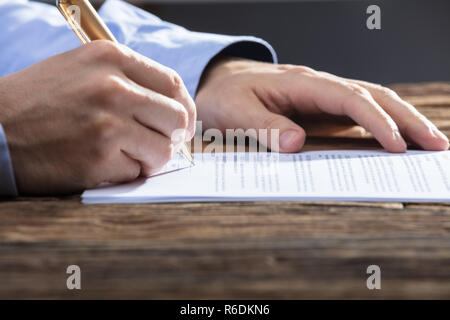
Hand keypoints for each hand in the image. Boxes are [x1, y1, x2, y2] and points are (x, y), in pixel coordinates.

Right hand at [0, 41, 195, 194]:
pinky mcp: (99, 156)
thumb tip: (172, 106)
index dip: (184, 109)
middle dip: (171, 138)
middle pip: (177, 118)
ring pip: (163, 150)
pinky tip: (99, 163)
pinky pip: (136, 172)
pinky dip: (124, 173)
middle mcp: (113, 86)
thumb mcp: (82, 71)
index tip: (180, 125)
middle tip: (155, 146)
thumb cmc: (39, 103)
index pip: (173, 84)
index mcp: (111, 57)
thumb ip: (128, 81)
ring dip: (148, 159)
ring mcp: (107, 122)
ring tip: (121, 155)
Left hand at [195, 58, 448, 152]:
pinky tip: (396, 143)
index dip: (375, 120)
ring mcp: (322, 98)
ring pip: (371, 103)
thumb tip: (297, 144)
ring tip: (429, 144)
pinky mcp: (321, 111)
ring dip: (401, 121)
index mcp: (300, 84)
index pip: (349, 97)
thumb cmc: (225, 97)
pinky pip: (357, 116)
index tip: (397, 145)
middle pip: (372, 95)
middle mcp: (318, 87)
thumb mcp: (234, 112)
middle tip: (437, 144)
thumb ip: (263, 127)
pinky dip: (381, 127)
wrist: (219, 84)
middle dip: (406, 118)